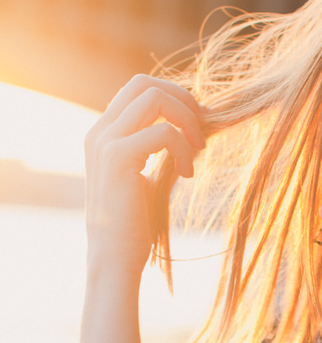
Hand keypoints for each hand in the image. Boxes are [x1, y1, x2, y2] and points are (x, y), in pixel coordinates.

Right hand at [83, 74, 205, 274]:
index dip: (175, 98)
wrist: (114, 259)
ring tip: (197, 152)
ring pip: (154, 98)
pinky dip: (183, 149)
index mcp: (104, 133)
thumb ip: (156, 148)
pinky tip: (187, 174)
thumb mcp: (144, 177)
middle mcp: (99, 131)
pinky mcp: (117, 157)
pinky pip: (163, 132)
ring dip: (186, 121)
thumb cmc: (134, 225)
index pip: (139, 88)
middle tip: (201, 133)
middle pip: (144, 83)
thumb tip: (190, 127)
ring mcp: (105, 142)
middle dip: (182, 100)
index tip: (197, 126)